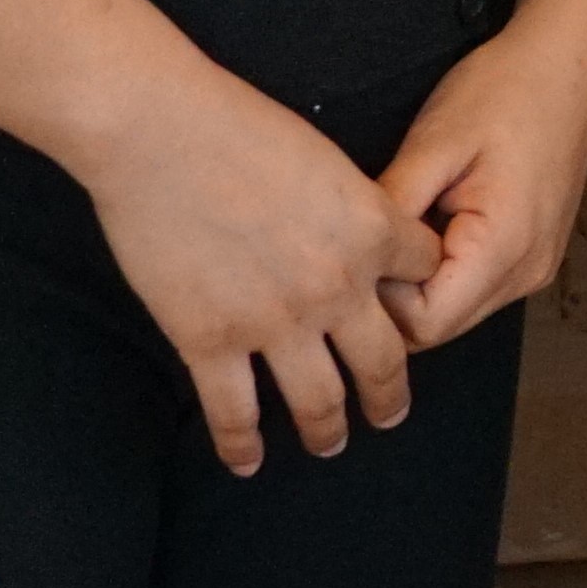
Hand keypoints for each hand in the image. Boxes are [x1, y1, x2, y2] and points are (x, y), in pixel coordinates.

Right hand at [76, 65, 441, 473]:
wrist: (161, 134)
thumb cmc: (240, 127)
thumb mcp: (329, 159)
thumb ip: (351, 207)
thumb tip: (354, 229)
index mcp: (374, 231)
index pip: (425, 277)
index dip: (421, 294)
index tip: (411, 316)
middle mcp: (338, 288)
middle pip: (385, 360)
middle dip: (390, 396)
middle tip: (391, 413)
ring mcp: (275, 322)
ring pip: (319, 400)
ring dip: (328, 429)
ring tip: (330, 444)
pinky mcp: (209, 341)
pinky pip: (234, 411)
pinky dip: (243, 444)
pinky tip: (247, 461)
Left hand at [374, 2, 586, 346]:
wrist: (572, 58)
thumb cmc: (508, 88)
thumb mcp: (434, 143)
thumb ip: (391, 208)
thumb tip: (348, 256)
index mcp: (505, 248)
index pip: (421, 325)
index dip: (378, 297)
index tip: (360, 246)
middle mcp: (528, 271)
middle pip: (436, 327)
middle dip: (392, 295)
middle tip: (369, 233)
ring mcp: (535, 266)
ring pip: (452, 309)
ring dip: (416, 281)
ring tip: (403, 218)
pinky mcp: (532, 252)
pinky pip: (472, 285)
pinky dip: (441, 268)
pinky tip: (430, 219)